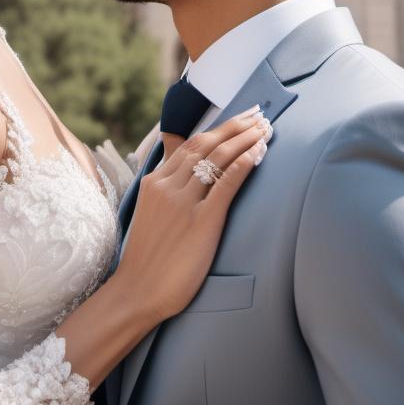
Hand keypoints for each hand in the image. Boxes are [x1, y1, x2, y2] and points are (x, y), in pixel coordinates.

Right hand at [115, 105, 271, 325]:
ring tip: (265, 128)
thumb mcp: (151, 214)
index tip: (239, 117)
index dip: (218, 128)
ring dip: (244, 138)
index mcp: (154, 182)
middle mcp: (167, 185)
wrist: (137, 291)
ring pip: (217, 158)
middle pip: (206, 144)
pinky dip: (244, 163)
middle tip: (258, 113)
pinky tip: (259, 151)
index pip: (191, 144)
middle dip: (235, 125)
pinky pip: (226, 183)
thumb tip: (183, 175)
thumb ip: (166, 190)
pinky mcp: (201, 221)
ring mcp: (183, 202)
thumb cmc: (148, 259)